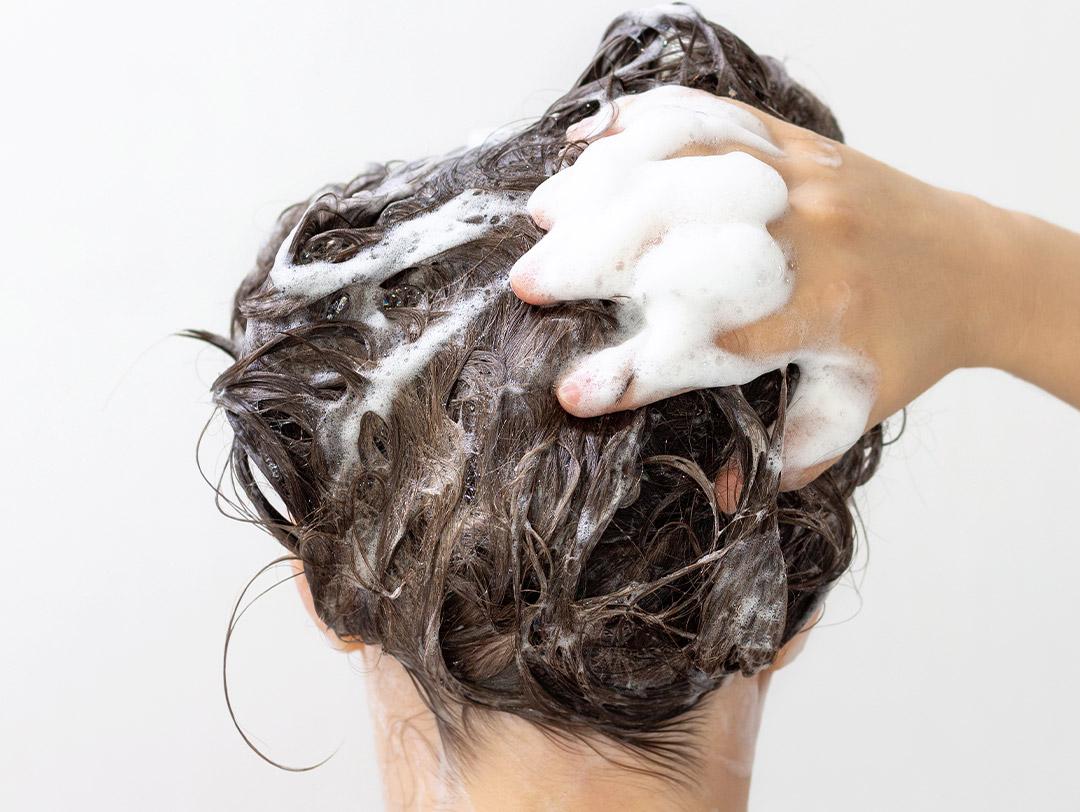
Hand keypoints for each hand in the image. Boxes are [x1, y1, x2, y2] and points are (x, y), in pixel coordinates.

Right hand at [509, 85, 1012, 489]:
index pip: (713, 345)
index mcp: (825, 314)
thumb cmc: (912, 344)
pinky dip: (647, 120)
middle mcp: (810, 239)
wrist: (983, 266)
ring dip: (605, 185)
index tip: (574, 395)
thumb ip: (790, 452)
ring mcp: (803, 179)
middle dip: (596, 260)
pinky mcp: (800, 141)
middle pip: (682, 241)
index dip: (639, 373)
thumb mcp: (859, 409)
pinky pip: (713, 116)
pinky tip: (596, 133)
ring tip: (543, 210)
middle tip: (528, 283)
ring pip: (686, 167)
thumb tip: (712, 495)